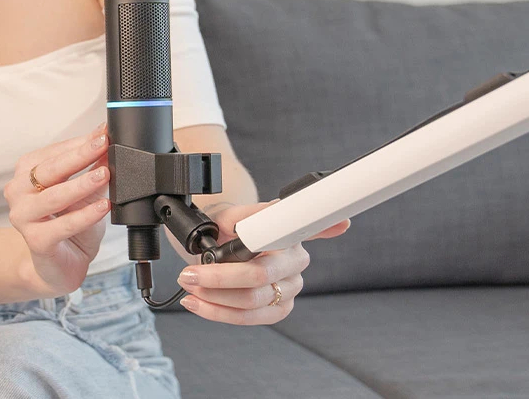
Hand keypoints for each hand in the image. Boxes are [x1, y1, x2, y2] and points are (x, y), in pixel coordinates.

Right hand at [6, 121, 112, 296]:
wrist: (59, 265)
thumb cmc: (68, 223)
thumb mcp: (84, 191)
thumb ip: (94, 167)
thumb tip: (109, 140)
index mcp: (26, 173)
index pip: (55, 151)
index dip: (81, 142)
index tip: (104, 132)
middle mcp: (18, 192)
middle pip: (50, 170)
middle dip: (80, 155)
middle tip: (103, 144)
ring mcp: (23, 217)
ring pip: (53, 197)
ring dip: (81, 184)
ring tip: (105, 174)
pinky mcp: (36, 241)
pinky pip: (62, 225)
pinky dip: (84, 215)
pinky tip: (102, 206)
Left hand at [175, 199, 350, 324]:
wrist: (217, 243)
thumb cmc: (226, 227)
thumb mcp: (229, 214)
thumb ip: (246, 214)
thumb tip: (276, 208)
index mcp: (291, 232)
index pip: (306, 233)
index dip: (325, 228)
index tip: (340, 223)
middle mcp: (296, 260)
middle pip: (260, 277)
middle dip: (219, 278)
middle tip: (189, 274)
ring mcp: (290, 288)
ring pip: (250, 302)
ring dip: (213, 298)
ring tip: (188, 287)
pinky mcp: (278, 309)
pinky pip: (248, 319)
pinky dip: (217, 313)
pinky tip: (198, 303)